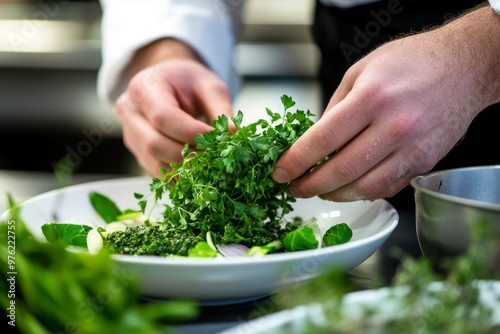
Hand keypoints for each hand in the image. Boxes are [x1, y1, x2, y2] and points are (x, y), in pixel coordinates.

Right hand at [115, 41, 232, 176]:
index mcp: (144, 87)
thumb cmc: (189, 83)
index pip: (163, 117)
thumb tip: (234, 134)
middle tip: (217, 155)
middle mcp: (130, 113)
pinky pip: (159, 173)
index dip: (192, 133)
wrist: (170, 84)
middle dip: (189, 154)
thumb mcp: (210, 87)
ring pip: (155, 164)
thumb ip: (221, 110)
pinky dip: (182, 177)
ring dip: (186, 170)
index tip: (218, 139)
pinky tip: (201, 172)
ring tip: (211, 164)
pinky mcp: (139, 154)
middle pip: (154, 144)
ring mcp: (131, 136)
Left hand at [272, 5, 499, 200]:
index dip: (296, 162)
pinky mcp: (425, 162)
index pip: (323, 140)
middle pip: (341, 171)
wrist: (463, 67)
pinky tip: (349, 186)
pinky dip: (363, 192)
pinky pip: (388, 188)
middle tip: (295, 187)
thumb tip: (314, 141)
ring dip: (335, 194)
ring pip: (364, 188)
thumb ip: (335, 108)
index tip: (280, 173)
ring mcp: (412, 148)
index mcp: (371, 98)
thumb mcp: (361, 71)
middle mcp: (394, 126)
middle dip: (310, 185)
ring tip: (320, 189)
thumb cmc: (411, 62)